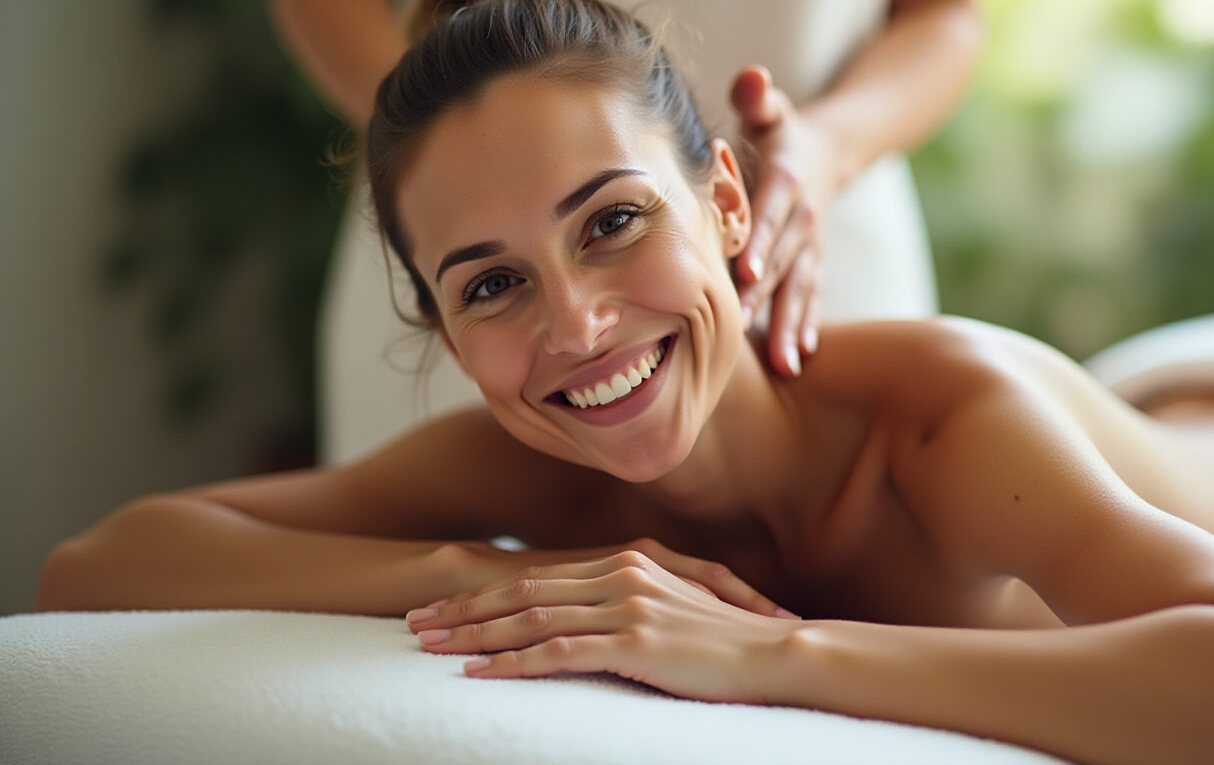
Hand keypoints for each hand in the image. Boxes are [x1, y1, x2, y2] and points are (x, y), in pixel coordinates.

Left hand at [406, 547, 803, 703]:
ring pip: (531, 618)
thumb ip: (632, 603)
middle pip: (522, 590)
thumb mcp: (674, 609)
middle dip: (465, 609)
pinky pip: (558, 651)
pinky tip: (480, 673)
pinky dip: (513, 662)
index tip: (446, 607)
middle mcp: (620, 575)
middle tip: (416, 624)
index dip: (486, 593)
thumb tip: (594, 622)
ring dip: (475, 635)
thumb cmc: (728, 640)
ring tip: (431, 648)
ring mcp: (626, 607)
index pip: (538, 575)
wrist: (775, 650)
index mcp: (627, 562)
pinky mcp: (634, 642)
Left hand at [730, 66, 839, 376]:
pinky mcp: (813, 263)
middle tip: (740, 329)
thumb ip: (757, 95)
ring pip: (800, 289)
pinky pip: (812, 297)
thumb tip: (751, 77)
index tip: (745, 273)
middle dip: (762, 296)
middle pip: (781, 261)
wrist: (828, 151)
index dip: (760, 242)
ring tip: (786, 363)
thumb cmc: (781, 131)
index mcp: (786, 183)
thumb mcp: (771, 108)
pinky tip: (802, 357)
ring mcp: (811, 246)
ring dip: (791, 326)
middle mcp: (803, 220)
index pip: (770, 215)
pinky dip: (808, 325)